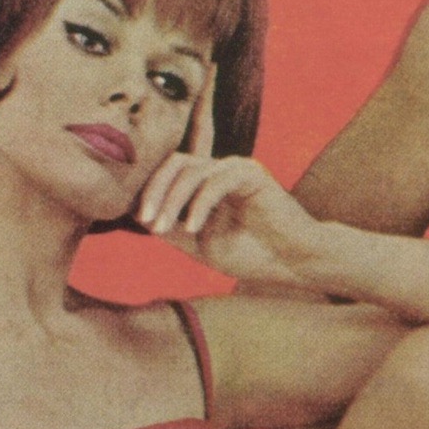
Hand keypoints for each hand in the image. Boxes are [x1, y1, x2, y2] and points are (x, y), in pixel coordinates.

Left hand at [139, 81, 327, 285]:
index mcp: (204, 184)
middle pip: (174, 164)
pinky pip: (215, 182)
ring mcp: (234, 168)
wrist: (293, 264)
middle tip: (144, 220)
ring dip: (172, 200)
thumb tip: (136, 216)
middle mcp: (217, 170)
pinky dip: (199, 205)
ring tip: (162, 228)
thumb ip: (171, 229)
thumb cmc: (251, 256)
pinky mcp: (250, 173)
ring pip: (191, 172)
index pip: (168, 173)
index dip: (148, 190)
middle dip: (154, 191)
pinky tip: (193, 228)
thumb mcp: (199, 246)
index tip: (134, 219)